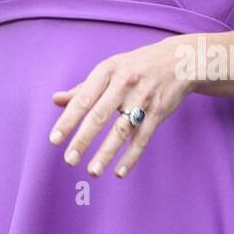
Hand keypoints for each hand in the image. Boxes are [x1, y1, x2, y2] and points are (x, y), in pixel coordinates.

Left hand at [49, 39, 190, 177]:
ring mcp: (143, 98)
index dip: (68, 120)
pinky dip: (131, 157)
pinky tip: (119, 172)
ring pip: (121, 130)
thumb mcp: (109, 69)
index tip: (54, 140)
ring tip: (92, 171)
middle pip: (100, 115)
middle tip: (68, 160)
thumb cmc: (136, 66)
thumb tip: (56, 100)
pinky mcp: (158, 112)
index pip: (83, 99)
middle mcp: (124, 83)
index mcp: (107, 70)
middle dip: (83, 140)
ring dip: (106, 153)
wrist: (179, 60)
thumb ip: (83, 88)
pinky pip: (143, 138)